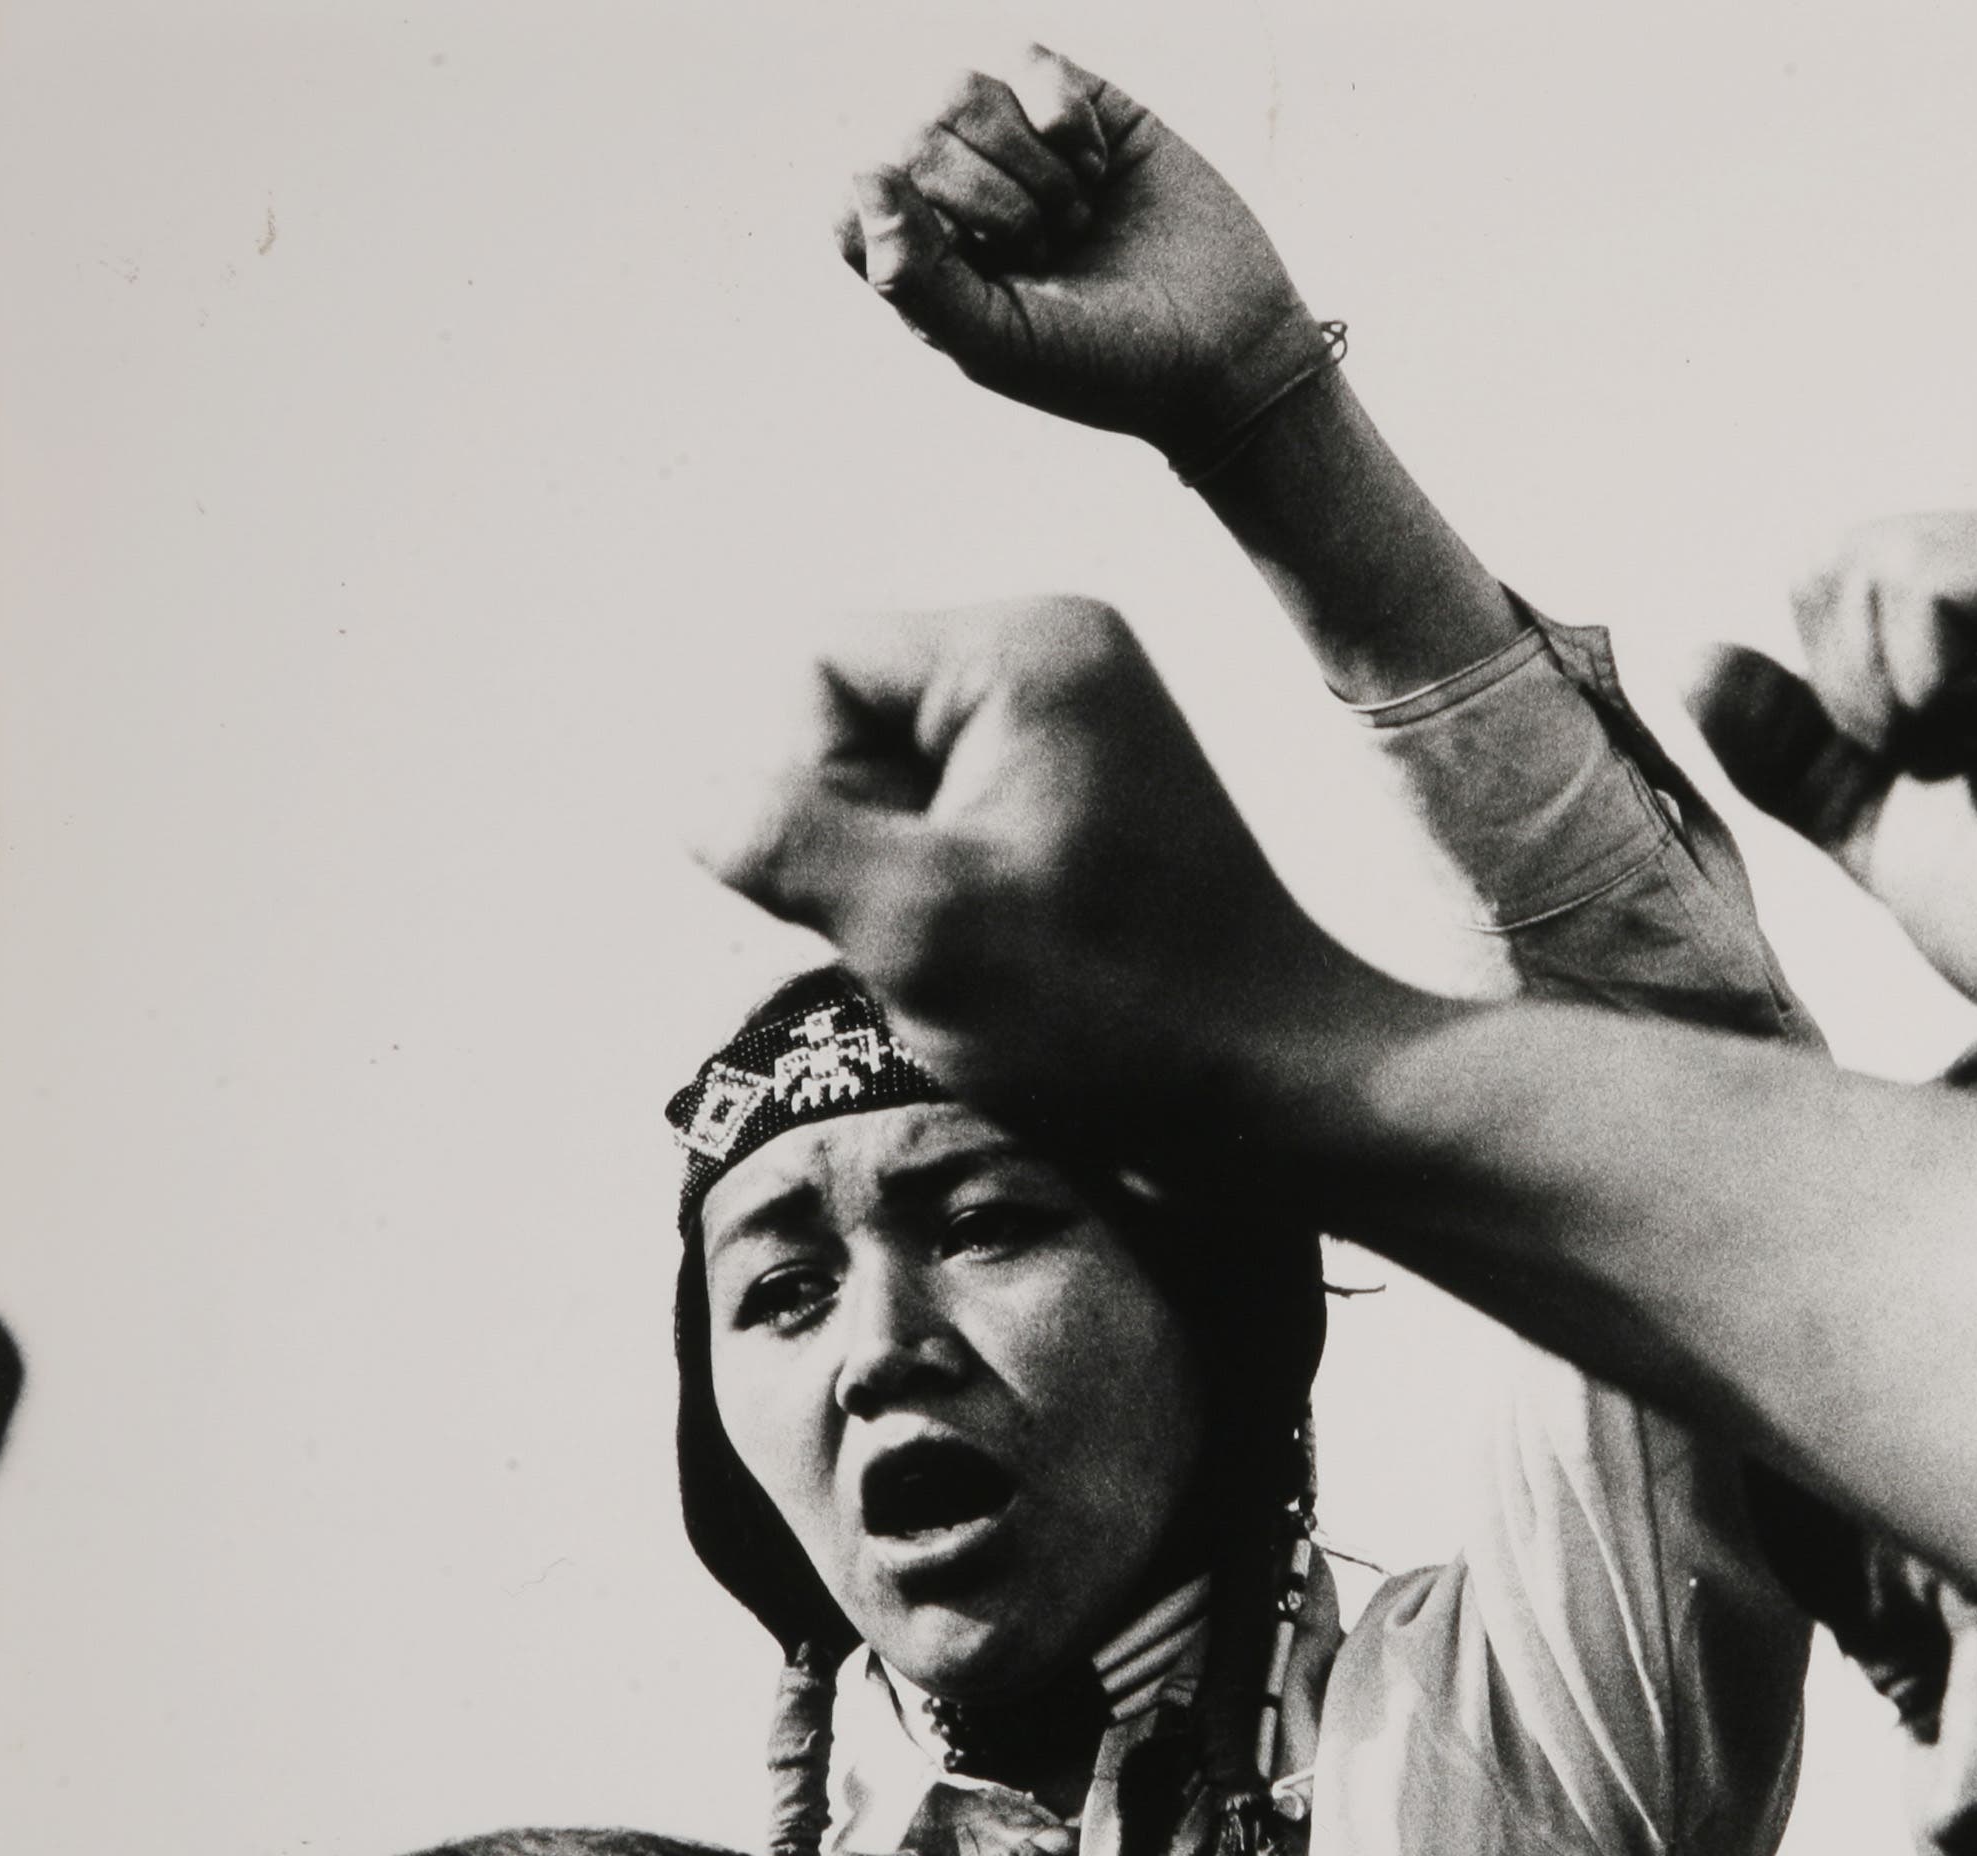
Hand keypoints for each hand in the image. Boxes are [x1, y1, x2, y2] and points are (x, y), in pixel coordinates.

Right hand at [691, 596, 1369, 1138]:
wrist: (1278, 1087)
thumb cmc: (1118, 1013)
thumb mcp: (917, 927)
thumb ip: (780, 841)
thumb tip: (698, 802)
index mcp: (1024, 647)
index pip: (815, 671)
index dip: (808, 792)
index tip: (886, 895)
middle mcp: (1060, 658)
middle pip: (853, 725)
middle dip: (860, 840)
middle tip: (945, 939)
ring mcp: (1083, 728)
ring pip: (897, 788)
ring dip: (902, 886)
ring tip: (987, 959)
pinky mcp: (1093, 799)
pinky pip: (958, 826)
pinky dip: (953, 903)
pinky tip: (1013, 966)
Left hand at [839, 47, 1322, 455]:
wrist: (1230, 348)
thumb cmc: (1109, 365)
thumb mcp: (1001, 345)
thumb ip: (916, 279)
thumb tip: (863, 173)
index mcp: (923, 261)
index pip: (858, 203)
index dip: (913, 226)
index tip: (983, 272)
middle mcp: (955, 196)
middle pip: (912, 137)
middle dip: (993, 203)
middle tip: (1054, 253)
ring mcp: (1012, 146)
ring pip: (959, 90)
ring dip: (1029, 164)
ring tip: (1078, 216)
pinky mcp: (1073, 107)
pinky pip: (1026, 63)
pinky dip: (1062, 117)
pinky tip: (1097, 169)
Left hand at [1685, 486, 1976, 1029]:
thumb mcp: (1881, 823)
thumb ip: (1792, 745)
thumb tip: (1687, 656)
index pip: (1826, 580)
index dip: (1850, 705)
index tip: (1967, 772)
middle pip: (1832, 564)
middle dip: (1868, 703)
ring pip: (1869, 569)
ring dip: (1905, 707)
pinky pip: (1925, 587)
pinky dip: (1936, 695)